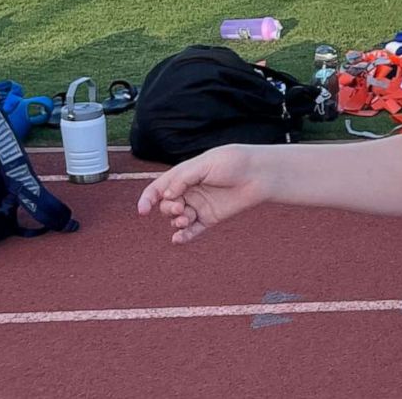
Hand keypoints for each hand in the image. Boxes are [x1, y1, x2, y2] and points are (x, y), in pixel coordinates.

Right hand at [137, 145, 267, 244]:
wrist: (258, 174)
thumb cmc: (232, 162)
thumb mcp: (204, 164)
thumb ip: (183, 178)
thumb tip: (166, 195)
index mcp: (184, 176)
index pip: (158, 188)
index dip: (147, 199)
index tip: (142, 211)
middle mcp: (189, 192)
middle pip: (166, 206)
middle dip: (168, 209)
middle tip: (179, 208)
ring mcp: (199, 206)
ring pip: (177, 219)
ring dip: (176, 222)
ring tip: (186, 219)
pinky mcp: (210, 218)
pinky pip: (192, 231)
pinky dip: (183, 236)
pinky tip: (178, 239)